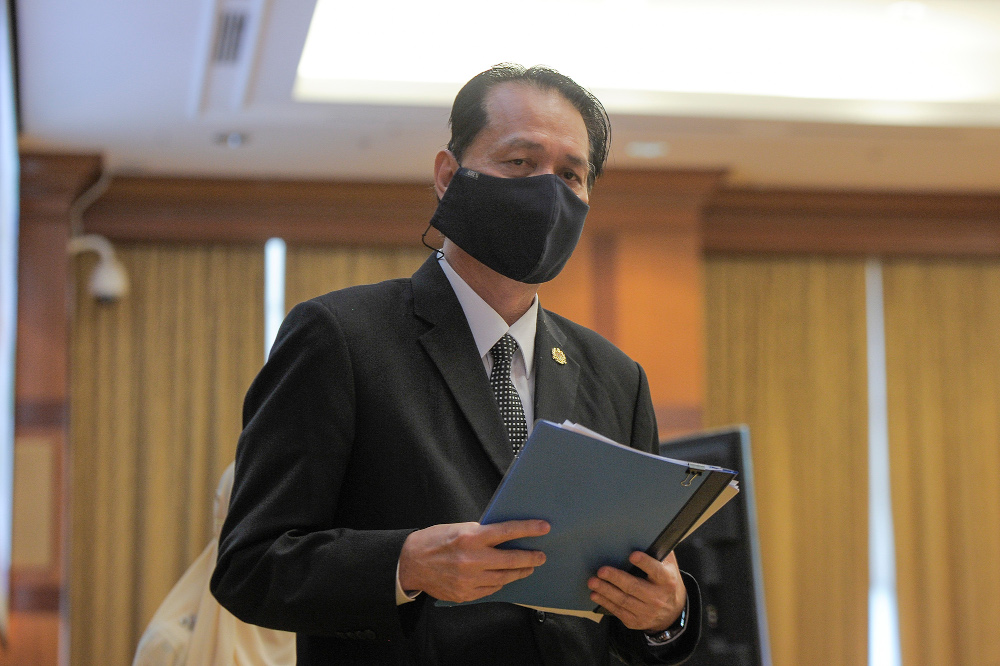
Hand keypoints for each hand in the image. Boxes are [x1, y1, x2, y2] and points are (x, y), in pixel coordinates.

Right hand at [398, 520, 549, 602]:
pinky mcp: (465, 594)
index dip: (528, 529)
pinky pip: (490, 590)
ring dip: (519, 572)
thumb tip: (504, 536)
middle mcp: (472, 559)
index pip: (507, 531)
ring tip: (528, 568)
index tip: (544, 527)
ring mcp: (469, 580)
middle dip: (530, 557)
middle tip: (541, 556)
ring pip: (504, 578)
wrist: (410, 563)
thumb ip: (481, 533)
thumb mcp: (458, 529)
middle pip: (511, 559)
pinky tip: (505, 579)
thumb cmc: (434, 541)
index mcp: (471, 537)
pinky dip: (500, 584)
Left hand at [587, 551, 685, 631]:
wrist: (672, 613)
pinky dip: (605, 602)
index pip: (656, 571)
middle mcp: (657, 598)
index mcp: (667, 580)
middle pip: (634, 587)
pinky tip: (596, 594)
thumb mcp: (669, 566)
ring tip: (592, 582)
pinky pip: (618, 611)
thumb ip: (660, 552)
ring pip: (623, 601)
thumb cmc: (666, 582)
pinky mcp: (636, 621)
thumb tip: (647, 531)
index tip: (632, 555)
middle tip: (601, 571)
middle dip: (616, 578)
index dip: (645, 563)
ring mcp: (646, 612)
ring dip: (605, 591)